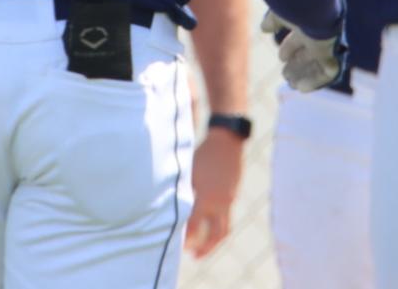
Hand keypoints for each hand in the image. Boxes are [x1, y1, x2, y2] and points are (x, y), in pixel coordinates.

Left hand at [186, 129, 242, 257]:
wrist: (226, 142)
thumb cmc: (202, 155)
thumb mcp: (188, 173)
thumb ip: (180, 192)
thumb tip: (165, 210)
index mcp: (205, 197)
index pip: (194, 226)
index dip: (186, 239)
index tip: (177, 246)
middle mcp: (219, 202)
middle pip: (214, 235)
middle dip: (204, 248)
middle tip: (191, 256)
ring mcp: (228, 200)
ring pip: (224, 229)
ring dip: (213, 242)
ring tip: (202, 248)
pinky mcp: (232, 196)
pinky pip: (226, 217)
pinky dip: (216, 226)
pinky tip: (206, 225)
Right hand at [260, 9, 345, 92]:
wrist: (313, 8)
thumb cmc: (294, 8)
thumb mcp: (279, 13)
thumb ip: (273, 21)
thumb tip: (264, 28)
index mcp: (307, 22)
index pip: (301, 38)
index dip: (290, 48)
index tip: (282, 57)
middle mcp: (318, 34)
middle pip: (309, 53)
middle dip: (296, 64)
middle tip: (285, 75)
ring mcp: (326, 45)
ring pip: (317, 64)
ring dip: (304, 75)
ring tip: (291, 84)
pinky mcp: (331, 54)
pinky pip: (327, 72)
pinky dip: (314, 81)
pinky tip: (301, 88)